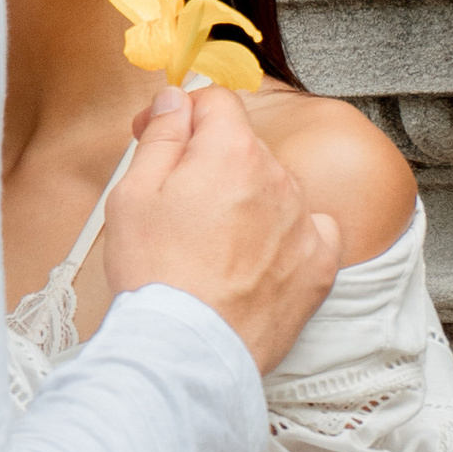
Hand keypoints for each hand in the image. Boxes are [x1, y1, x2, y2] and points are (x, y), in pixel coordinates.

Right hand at [101, 86, 337, 374]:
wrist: (187, 350)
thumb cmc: (155, 275)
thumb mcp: (132, 194)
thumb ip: (161, 137)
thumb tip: (177, 101)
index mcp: (231, 152)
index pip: (216, 102)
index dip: (182, 115)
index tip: (160, 137)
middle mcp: (278, 178)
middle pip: (244, 149)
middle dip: (211, 164)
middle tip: (174, 206)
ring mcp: (304, 222)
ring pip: (273, 190)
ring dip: (246, 202)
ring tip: (210, 247)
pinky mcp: (319, 265)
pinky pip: (311, 231)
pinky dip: (286, 237)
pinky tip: (257, 260)